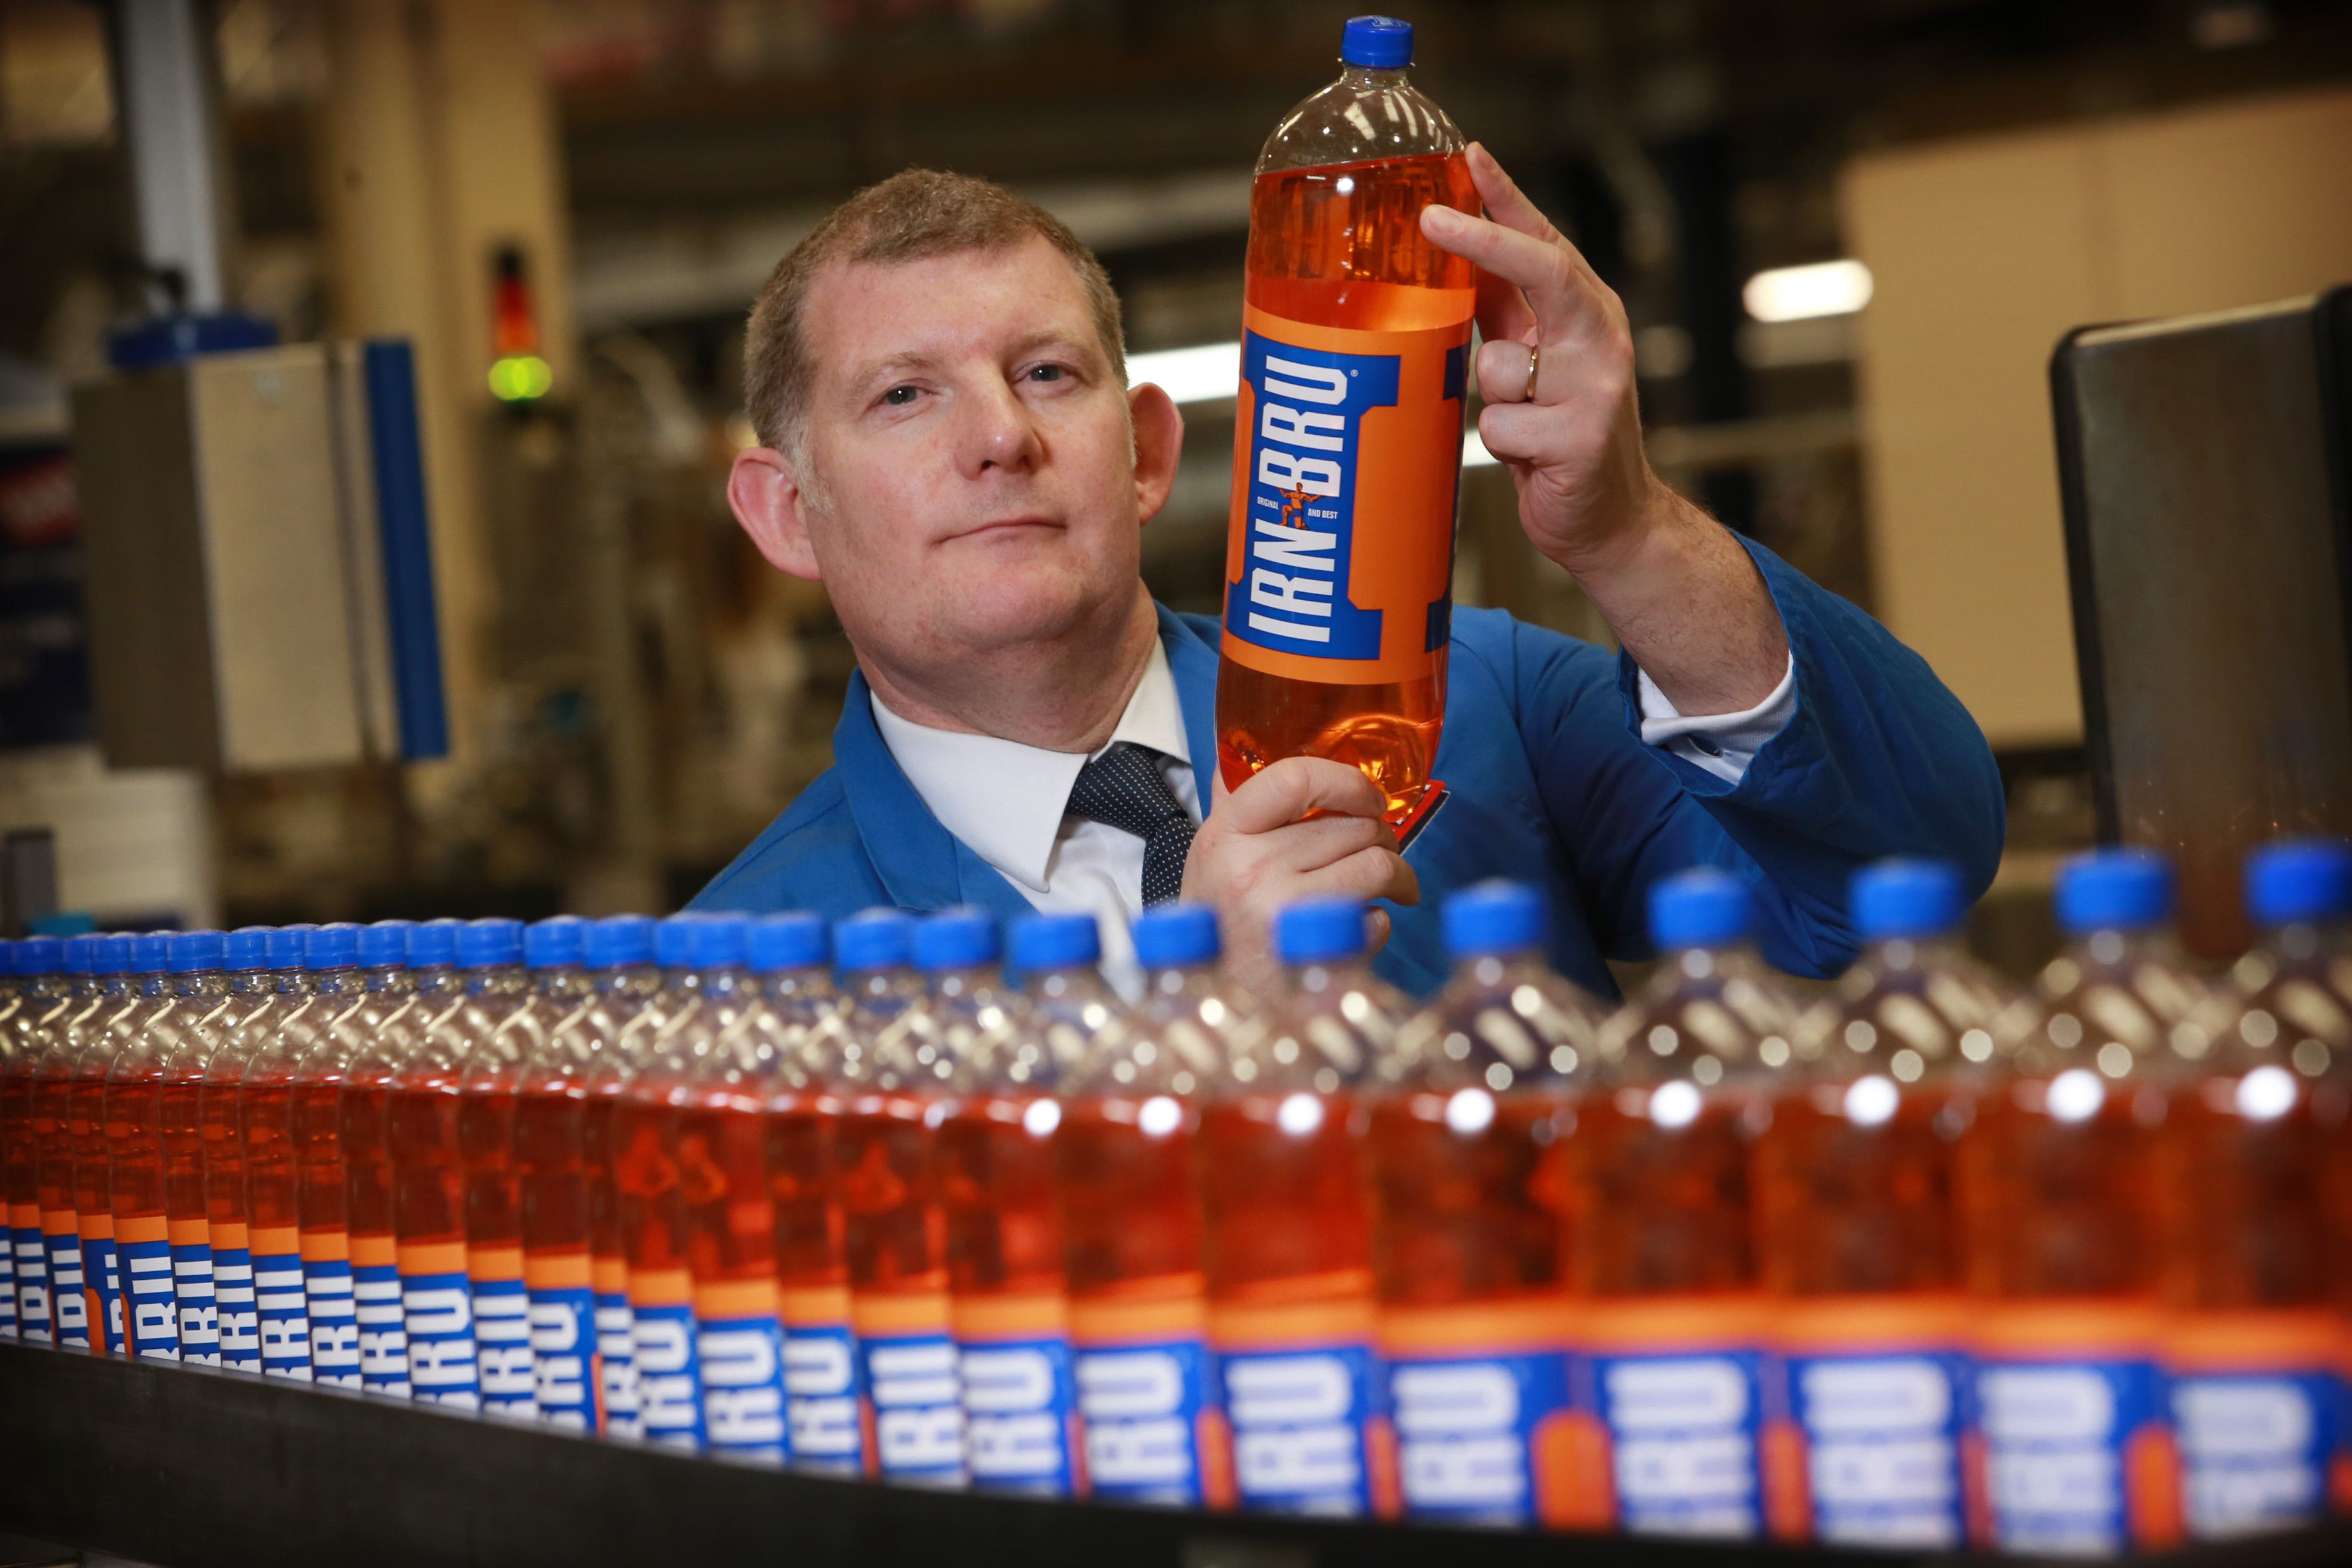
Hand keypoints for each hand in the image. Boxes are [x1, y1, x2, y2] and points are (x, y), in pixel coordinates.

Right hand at [1181, 756, 1420, 998]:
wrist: (1210, 1001)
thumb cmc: (1220, 924)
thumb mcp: (1213, 856)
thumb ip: (1236, 801)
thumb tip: (1254, 739)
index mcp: (1224, 835)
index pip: (1294, 777)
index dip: (1347, 781)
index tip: (1369, 797)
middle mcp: (1250, 869)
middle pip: (1354, 826)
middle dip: (1382, 837)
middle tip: (1381, 851)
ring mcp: (1284, 912)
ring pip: (1378, 866)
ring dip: (1396, 877)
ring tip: (1389, 888)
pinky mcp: (1315, 952)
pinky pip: (1378, 920)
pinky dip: (1377, 924)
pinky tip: (1353, 928)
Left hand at [1419, 142, 1677, 578]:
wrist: (1613, 519)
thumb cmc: (1563, 435)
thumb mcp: (1537, 361)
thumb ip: (1505, 312)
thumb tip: (1454, 255)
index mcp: (1587, 312)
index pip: (1544, 241)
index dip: (1506, 198)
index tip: (1470, 155)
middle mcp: (1600, 337)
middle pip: (1542, 269)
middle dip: (1484, 242)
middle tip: (1431, 219)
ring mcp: (1597, 386)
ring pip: (1498, 366)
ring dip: (1490, 400)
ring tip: (1522, 426)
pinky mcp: (1583, 437)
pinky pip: (1500, 426)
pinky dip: (1501, 446)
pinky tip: (1532, 459)